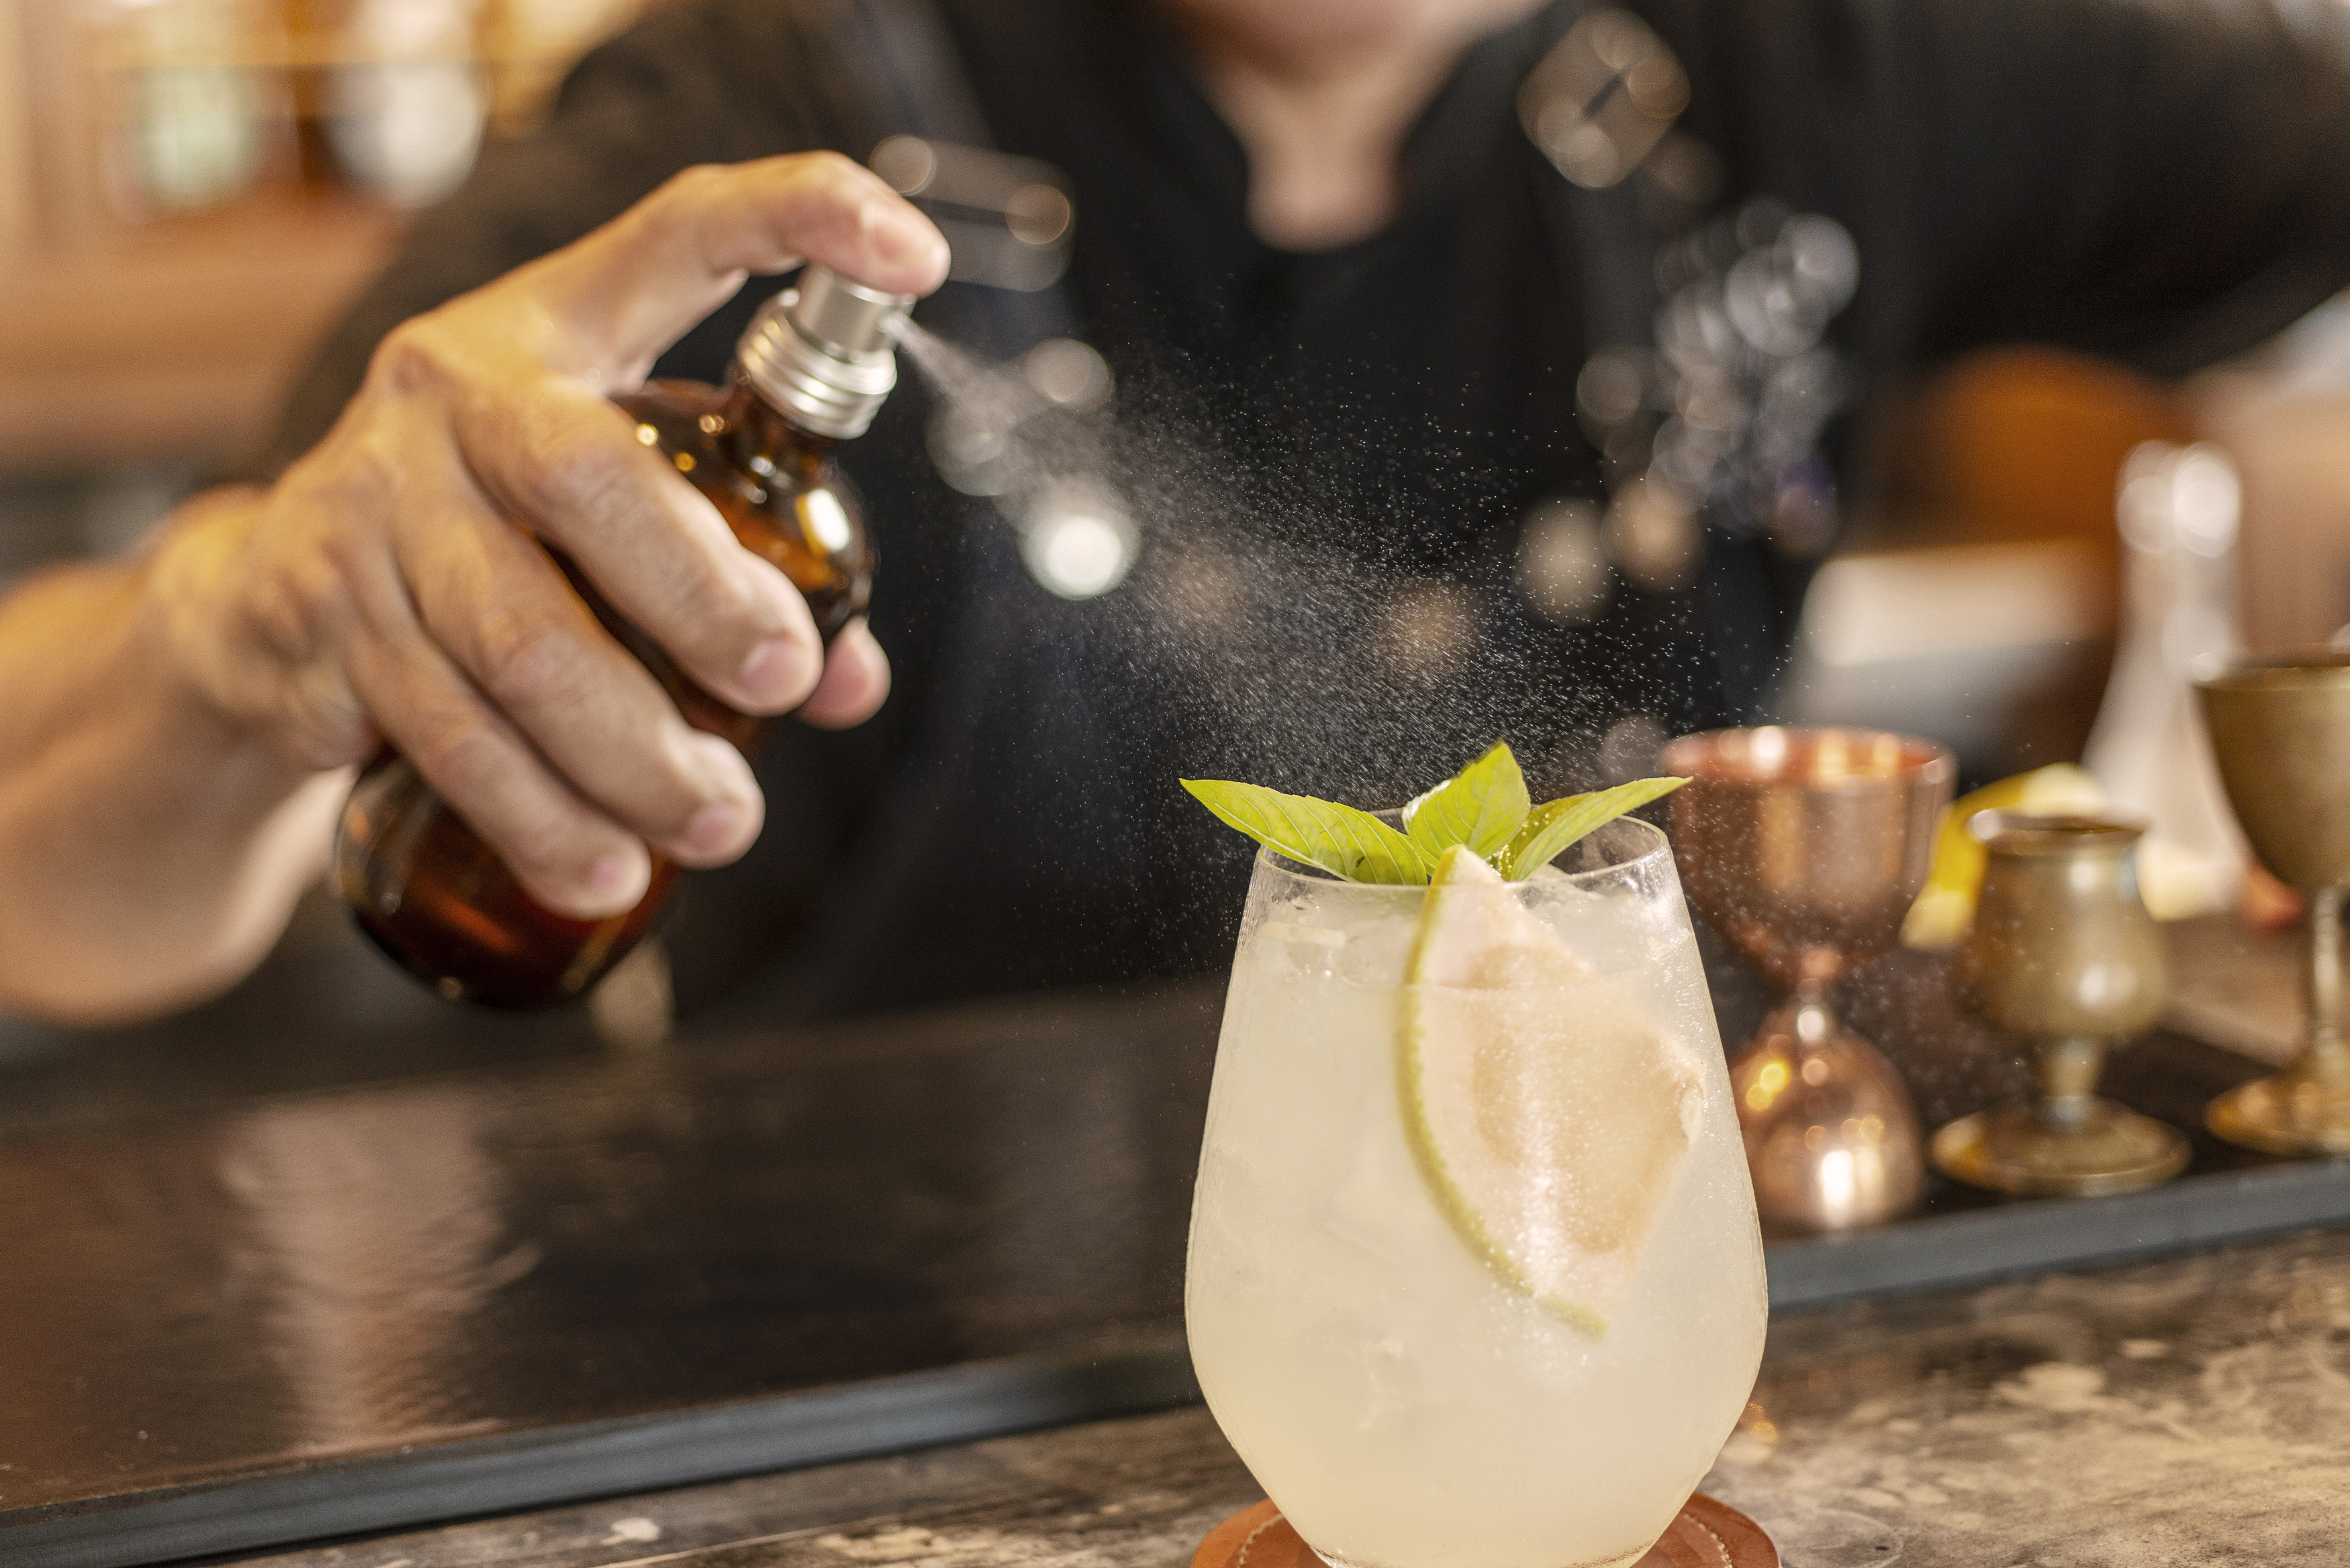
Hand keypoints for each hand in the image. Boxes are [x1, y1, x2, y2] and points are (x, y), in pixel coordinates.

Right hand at [151, 154, 947, 918]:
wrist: (262, 602)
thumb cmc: (495, 541)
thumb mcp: (606, 517)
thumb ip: (737, 573)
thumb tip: (852, 679)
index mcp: (556, 332)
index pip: (681, 233)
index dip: (798, 221)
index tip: (911, 252)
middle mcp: (452, 394)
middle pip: (588, 482)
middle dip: (703, 599)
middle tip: (785, 684)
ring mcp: (373, 501)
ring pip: (520, 643)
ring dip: (635, 755)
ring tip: (718, 822)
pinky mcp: (323, 617)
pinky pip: (448, 735)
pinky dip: (543, 819)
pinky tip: (605, 872)